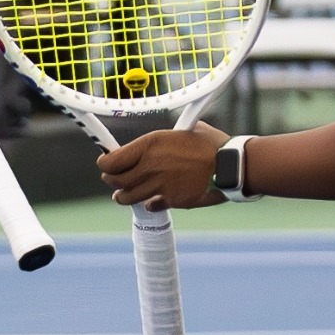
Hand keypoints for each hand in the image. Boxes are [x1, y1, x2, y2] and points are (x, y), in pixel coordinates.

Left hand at [98, 122, 229, 210]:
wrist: (229, 165)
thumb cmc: (211, 144)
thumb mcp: (186, 130)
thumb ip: (167, 137)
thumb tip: (165, 136)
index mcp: (150, 144)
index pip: (112, 160)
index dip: (105, 163)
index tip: (105, 163)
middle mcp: (150, 166)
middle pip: (115, 181)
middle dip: (111, 180)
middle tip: (111, 178)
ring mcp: (159, 186)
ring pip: (128, 197)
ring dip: (123, 196)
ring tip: (121, 195)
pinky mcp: (172, 201)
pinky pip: (151, 205)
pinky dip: (148, 204)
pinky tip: (150, 201)